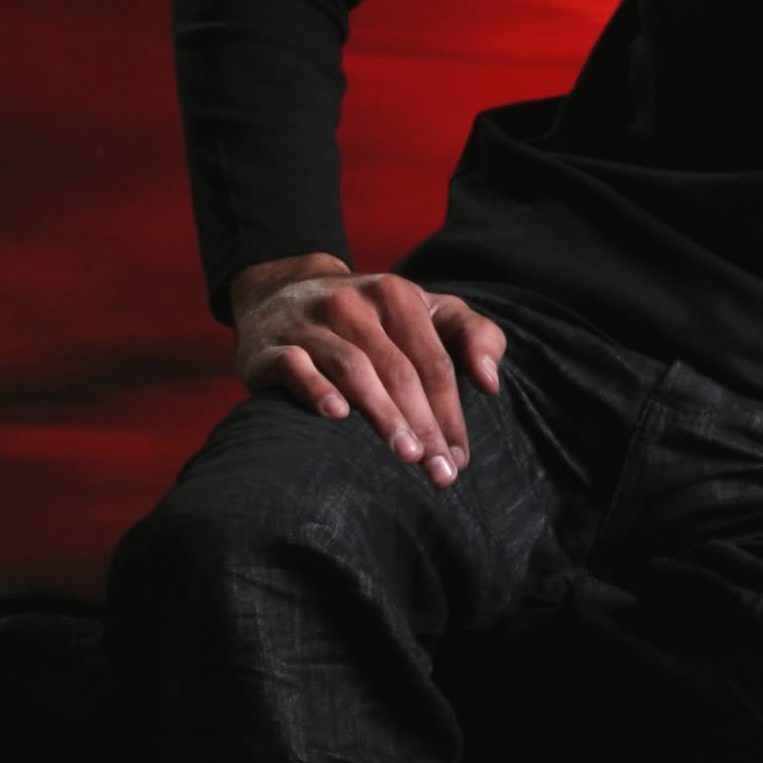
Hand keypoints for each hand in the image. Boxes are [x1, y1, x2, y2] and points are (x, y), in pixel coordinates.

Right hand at [227, 254, 505, 488]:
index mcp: (396, 295)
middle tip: (440, 473)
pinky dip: (315, 388)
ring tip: (407, 455)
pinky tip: (336, 415)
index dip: (450, 412)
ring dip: (383, 414)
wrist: (283, 289)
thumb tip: (490, 383)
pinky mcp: (272, 346)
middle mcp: (353, 304)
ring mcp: (310, 324)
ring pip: (353, 369)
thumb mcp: (427, 309)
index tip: (460, 458)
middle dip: (425, 425)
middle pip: (399, 371)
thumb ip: (473, 334)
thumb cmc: (372, 314)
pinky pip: (294, 366)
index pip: (433, 362)